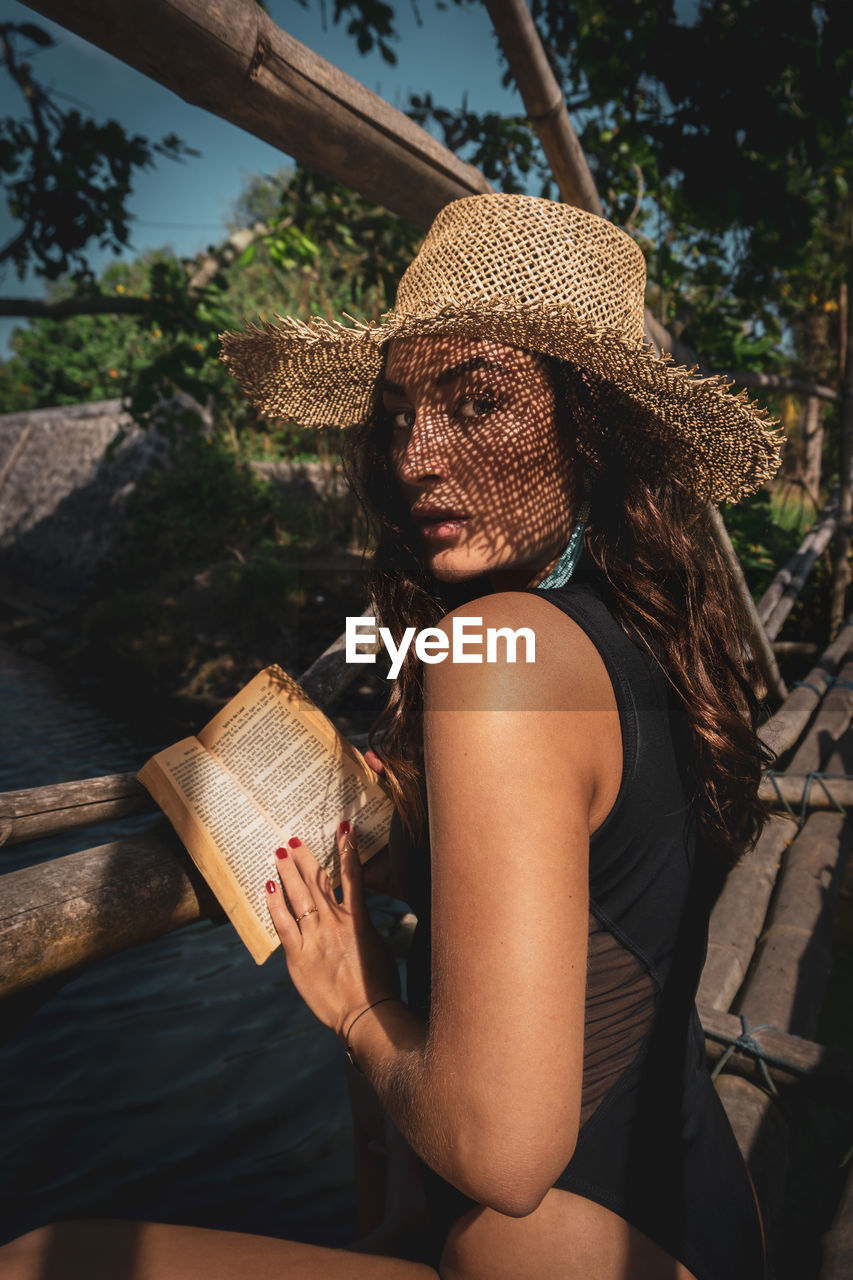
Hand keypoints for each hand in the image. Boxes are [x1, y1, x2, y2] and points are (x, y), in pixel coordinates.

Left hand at [265, 822, 398, 1038]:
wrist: (366, 1015)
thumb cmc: (379, 986)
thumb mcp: (376, 948)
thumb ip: (361, 929)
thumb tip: (353, 918)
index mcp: (359, 920)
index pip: (352, 876)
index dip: (348, 851)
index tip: (344, 829)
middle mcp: (336, 923)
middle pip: (318, 881)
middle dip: (305, 858)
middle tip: (293, 840)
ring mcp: (315, 939)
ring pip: (299, 897)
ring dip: (288, 873)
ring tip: (279, 854)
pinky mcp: (298, 957)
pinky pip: (283, 924)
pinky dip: (275, 905)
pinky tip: (268, 889)